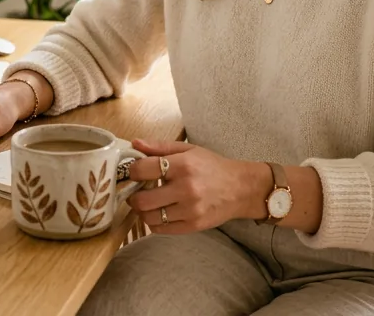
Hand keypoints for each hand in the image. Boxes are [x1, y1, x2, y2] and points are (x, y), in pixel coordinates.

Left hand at [122, 139, 268, 234]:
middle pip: (142, 200)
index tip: (135, 172)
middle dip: (133, 196)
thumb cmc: (212, 167)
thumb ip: (160, 147)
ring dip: (143, 211)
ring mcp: (190, 210)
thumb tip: (135, 143)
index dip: (133, 171)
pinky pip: (161, 229)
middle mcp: (186, 189)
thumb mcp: (188, 150)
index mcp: (183, 166)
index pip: (143, 170)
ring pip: (149, 217)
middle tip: (137, 192)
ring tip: (148, 203)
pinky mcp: (193, 226)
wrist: (240, 188)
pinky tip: (159, 213)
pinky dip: (154, 223)